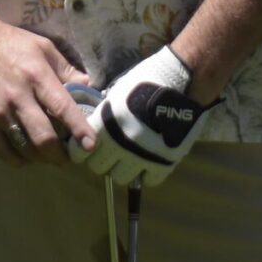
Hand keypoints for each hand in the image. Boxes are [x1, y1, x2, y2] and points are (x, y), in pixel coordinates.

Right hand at [0, 12, 95, 164]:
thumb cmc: (10, 42)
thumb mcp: (43, 46)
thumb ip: (66, 68)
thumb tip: (88, 87)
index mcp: (36, 75)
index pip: (62, 108)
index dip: (79, 130)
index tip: (91, 146)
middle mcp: (17, 96)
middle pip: (43, 138)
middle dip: (61, 155)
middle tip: (70, 157)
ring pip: (25, 149)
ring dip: (42, 158)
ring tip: (49, 155)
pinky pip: (3, 151)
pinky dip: (19, 159)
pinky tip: (26, 154)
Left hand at [73, 45, 216, 188]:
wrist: (183, 82)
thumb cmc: (148, 80)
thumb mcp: (117, 93)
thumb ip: (105, 115)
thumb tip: (95, 127)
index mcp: (106, 123)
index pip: (78, 151)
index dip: (78, 151)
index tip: (83, 149)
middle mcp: (121, 143)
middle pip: (98, 168)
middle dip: (101, 159)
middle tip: (108, 151)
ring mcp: (144, 156)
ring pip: (120, 177)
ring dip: (122, 168)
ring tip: (129, 156)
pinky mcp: (165, 162)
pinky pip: (148, 181)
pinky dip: (147, 173)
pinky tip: (148, 160)